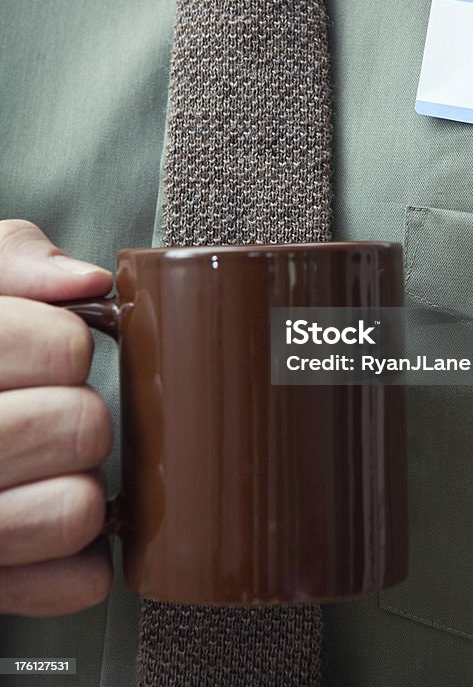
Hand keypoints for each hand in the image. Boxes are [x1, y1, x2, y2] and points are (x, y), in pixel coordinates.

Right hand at [0, 220, 113, 615]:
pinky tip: (37, 517)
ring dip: (77, 484)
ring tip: (38, 469)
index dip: (63, 344)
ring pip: (81, 509)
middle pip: (83, 427)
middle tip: (42, 409)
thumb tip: (87, 281)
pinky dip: (75, 558)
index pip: (63, 349)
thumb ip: (14, 261)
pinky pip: (80, 580)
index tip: (42, 350)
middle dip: (76, 411)